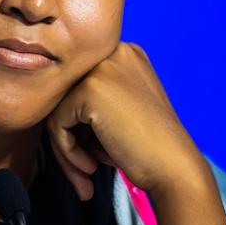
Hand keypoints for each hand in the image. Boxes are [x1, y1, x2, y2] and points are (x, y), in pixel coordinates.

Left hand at [46, 42, 209, 200]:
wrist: (175, 168)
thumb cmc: (150, 148)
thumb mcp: (123, 109)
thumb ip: (92, 101)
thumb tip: (50, 109)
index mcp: (124, 55)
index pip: (80, 86)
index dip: (81, 126)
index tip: (92, 155)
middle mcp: (114, 52)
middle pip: (67, 96)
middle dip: (70, 138)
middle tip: (85, 170)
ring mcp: (102, 68)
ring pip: (58, 111)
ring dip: (67, 149)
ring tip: (87, 172)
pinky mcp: (90, 89)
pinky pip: (57, 124)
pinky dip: (67, 151)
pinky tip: (91, 166)